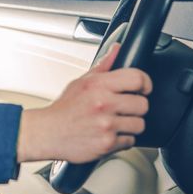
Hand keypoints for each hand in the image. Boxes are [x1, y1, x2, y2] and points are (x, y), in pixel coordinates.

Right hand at [16, 43, 152, 163]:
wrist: (48, 132)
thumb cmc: (64, 109)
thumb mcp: (81, 82)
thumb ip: (103, 66)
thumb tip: (117, 49)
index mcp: (98, 85)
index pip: (137, 78)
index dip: (145, 84)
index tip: (143, 89)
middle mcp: (104, 104)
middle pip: (143, 104)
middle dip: (135, 108)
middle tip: (123, 109)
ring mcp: (106, 125)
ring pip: (139, 125)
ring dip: (130, 126)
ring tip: (115, 123)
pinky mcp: (107, 143)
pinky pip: (130, 141)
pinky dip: (121, 140)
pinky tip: (108, 134)